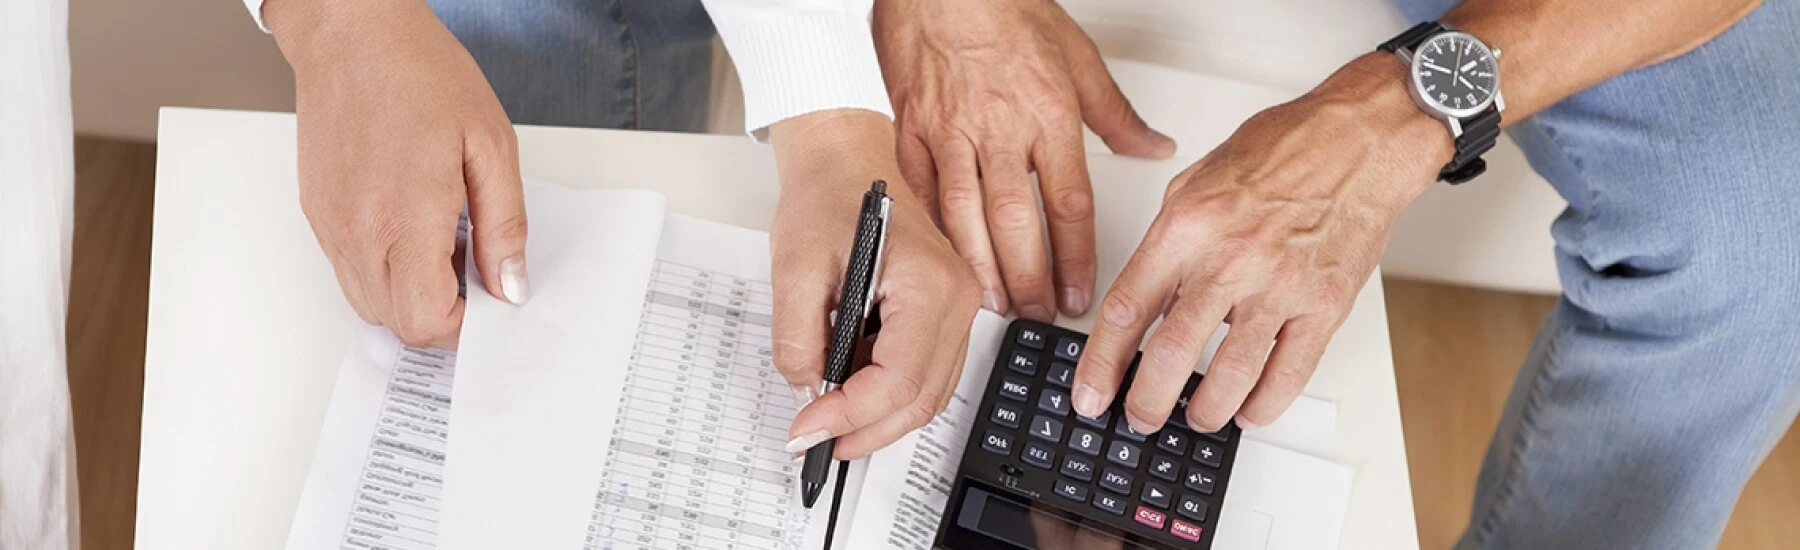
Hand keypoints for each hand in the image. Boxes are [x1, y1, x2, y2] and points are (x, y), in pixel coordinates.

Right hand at [266, 0, 526, 347]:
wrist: (352, 35)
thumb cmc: (420, 74)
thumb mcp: (490, 146)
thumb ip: (503, 226)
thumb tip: (510, 284)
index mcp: (404, 218)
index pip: (427, 319)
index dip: (465, 323)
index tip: (489, 297)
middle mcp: (358, 232)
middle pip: (396, 322)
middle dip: (440, 313)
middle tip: (473, 269)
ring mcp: (331, 226)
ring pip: (368, 304)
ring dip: (409, 295)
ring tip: (442, 243)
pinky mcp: (316, 214)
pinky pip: (348, 271)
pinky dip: (383, 270)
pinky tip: (410, 228)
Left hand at [766, 110, 981, 458]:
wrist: (845, 158)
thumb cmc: (829, 195)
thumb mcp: (795, 267)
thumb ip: (797, 338)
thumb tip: (807, 391)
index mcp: (930, 283)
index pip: (899, 379)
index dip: (849, 416)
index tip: (805, 428)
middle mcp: (959, 298)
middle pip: (922, 398)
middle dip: (865, 431)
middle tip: (813, 443)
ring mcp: (958, 307)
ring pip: (929, 394)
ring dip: (879, 420)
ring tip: (828, 426)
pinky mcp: (943, 313)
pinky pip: (926, 372)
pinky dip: (889, 395)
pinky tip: (850, 395)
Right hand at [873, 0, 1175, 320]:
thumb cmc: (1003, 6)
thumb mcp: (1078, 56)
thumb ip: (1115, 114)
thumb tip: (1152, 145)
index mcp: (1047, 113)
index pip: (1068, 203)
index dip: (1075, 257)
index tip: (1080, 291)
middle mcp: (999, 128)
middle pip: (1017, 222)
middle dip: (1029, 278)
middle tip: (1038, 312)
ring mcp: (950, 132)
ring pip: (965, 216)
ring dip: (980, 268)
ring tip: (993, 301)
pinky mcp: (912, 130)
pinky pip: (924, 191)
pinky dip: (935, 229)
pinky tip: (946, 256)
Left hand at [1072, 55, 1450, 432]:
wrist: (1359, 139)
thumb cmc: (1282, 151)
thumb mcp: (1196, 182)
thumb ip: (1167, 243)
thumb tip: (1144, 296)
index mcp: (1187, 228)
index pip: (1127, 309)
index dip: (1101, 363)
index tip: (1090, 392)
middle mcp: (1230, 259)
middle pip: (1171, 353)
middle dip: (1146, 401)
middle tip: (1139, 418)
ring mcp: (1279, 286)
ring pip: (1230, 375)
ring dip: (1205, 411)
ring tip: (1194, 418)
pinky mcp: (1324, 304)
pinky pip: (1289, 372)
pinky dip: (1264, 403)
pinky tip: (1250, 410)